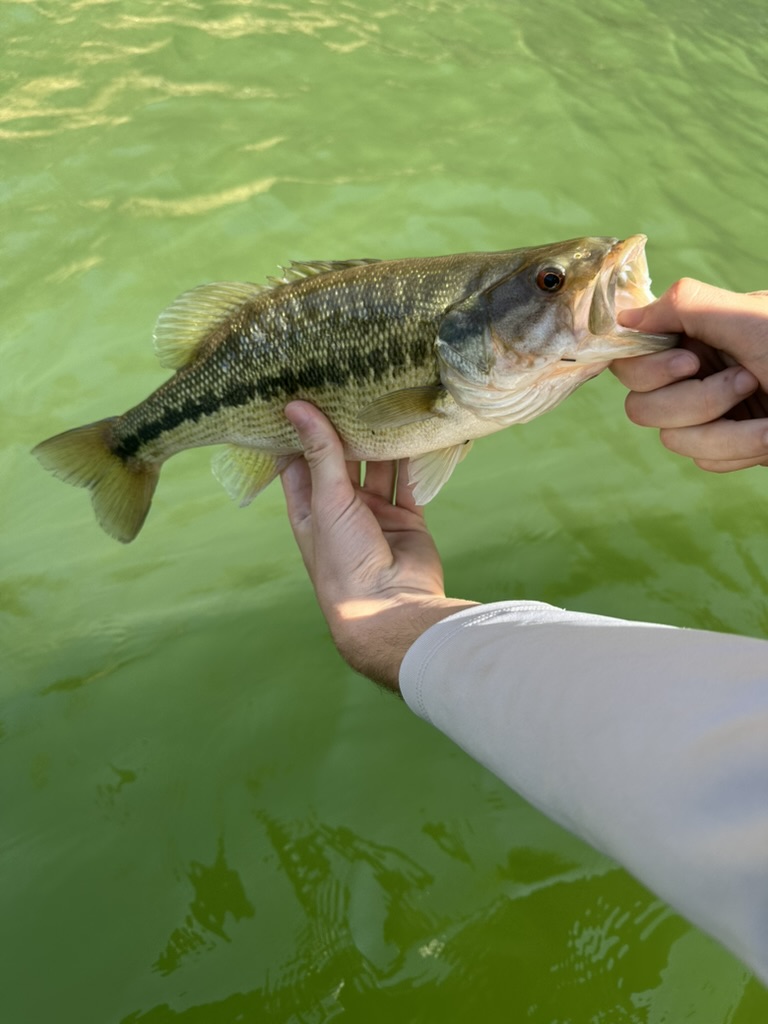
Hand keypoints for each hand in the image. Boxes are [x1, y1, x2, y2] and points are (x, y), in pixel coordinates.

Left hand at [280, 402, 476, 691]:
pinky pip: (409, 485)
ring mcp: (374, 517)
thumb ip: (319, 452)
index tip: (301, 393)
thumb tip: (295, 407)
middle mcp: (340, 512)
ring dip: (380, 443)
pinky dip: (413, 462)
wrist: (390, 609)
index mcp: (308, 511)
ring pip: (377, 470)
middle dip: (345, 430)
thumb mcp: (327, 501)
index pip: (298, 463)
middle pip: (340, 462)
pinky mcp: (406, 521)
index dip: (299, 432)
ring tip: (383, 401)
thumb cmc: (343, 561)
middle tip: (348, 386)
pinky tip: (414, 431)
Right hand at [611, 279, 767, 470]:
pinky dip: (740, 450)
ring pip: (672, 439)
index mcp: (695, 337)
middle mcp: (695, 375)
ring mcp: (710, 415)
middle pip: (640, 408)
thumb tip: (625, 316)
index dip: (650, 369)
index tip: (690, 362)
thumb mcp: (748, 317)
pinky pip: (704, 461)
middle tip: (745, 381)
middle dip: (694, 403)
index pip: (631, 360)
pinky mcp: (729, 446)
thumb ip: (684, 307)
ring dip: (725, 432)